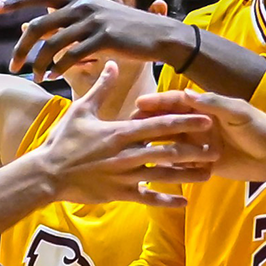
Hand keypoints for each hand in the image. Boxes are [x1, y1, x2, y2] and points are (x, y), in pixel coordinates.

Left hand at [0, 0, 186, 81]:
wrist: (161, 36)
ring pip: (52, 45)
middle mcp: (82, 5)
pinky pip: (71, 56)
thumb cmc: (127, 30)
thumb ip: (66, 20)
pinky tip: (53, 77)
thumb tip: (33, 26)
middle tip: (13, 65)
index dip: (15, 2)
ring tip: (37, 78)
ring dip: (40, 64)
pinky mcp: (103, 38)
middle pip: (39, 25)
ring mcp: (93, 21)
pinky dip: (58, 68)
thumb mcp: (95, 18)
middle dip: (22, 48)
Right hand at [33, 62, 213, 206]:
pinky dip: (166, 201)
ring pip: (163, 176)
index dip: (183, 121)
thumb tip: (112, 62)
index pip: (158, 125)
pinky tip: (184, 202)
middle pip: (167, 150)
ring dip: (187, 174)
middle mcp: (126, 154)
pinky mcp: (120, 194)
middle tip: (217, 147)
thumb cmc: (63, 141)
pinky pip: (148, 199)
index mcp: (120, 132)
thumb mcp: (81, 110)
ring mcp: (125, 176)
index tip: (205, 117)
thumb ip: (101, 88)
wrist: (47, 174)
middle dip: (194, 148)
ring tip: (209, 173)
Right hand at [132, 89, 265, 183]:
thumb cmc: (260, 129)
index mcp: (205, 108)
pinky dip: (169, 167)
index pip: (176, 102)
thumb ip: (214, 104)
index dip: (157, 103)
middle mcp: (198, 125)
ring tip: (134, 152)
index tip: (138, 104)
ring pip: (171, 144)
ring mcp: (199, 145)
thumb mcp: (239, 113)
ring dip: (154, 146)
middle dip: (148, 124)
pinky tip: (152, 171)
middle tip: (127, 129)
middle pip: (168, 123)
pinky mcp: (203, 164)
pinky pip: (182, 165)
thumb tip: (187, 95)